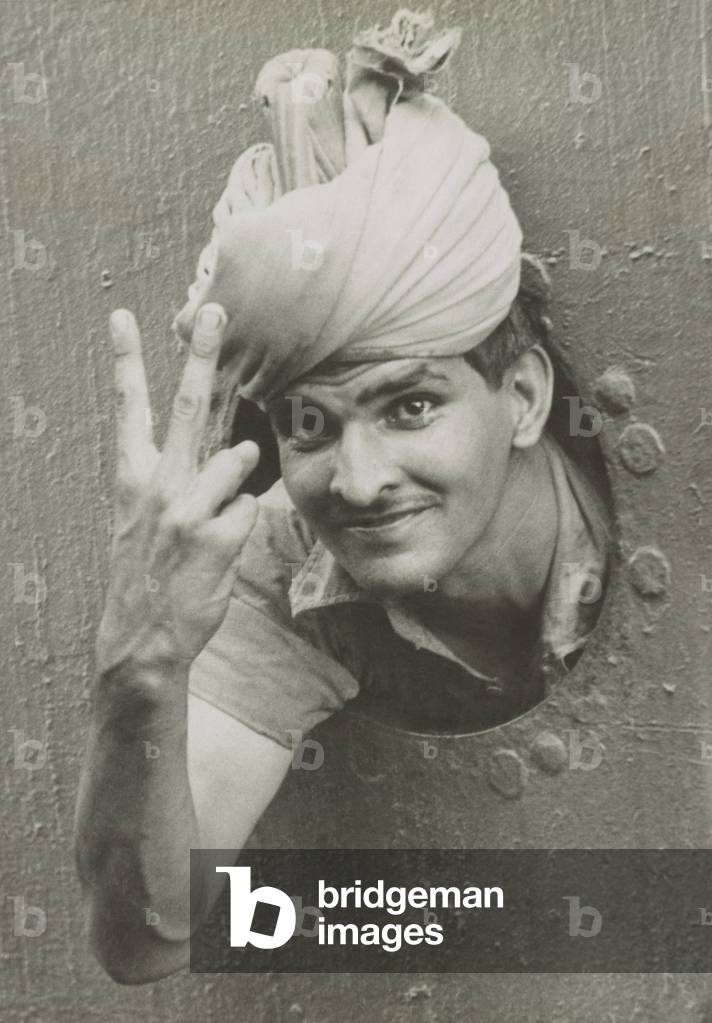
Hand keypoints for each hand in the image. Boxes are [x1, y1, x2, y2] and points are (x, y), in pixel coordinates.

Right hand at [96, 303, 259, 673]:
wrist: (143, 635)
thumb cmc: (147, 573)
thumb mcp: (141, 521)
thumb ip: (177, 479)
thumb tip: (239, 447)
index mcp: (132, 478)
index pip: (128, 409)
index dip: (125, 360)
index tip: (121, 316)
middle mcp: (158, 485)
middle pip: (187, 405)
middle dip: (202, 354)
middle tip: (215, 311)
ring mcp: (186, 508)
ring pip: (238, 462)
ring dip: (238, 481)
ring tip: (210, 521)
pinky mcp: (216, 534)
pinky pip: (250, 510)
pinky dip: (242, 526)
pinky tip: (218, 551)